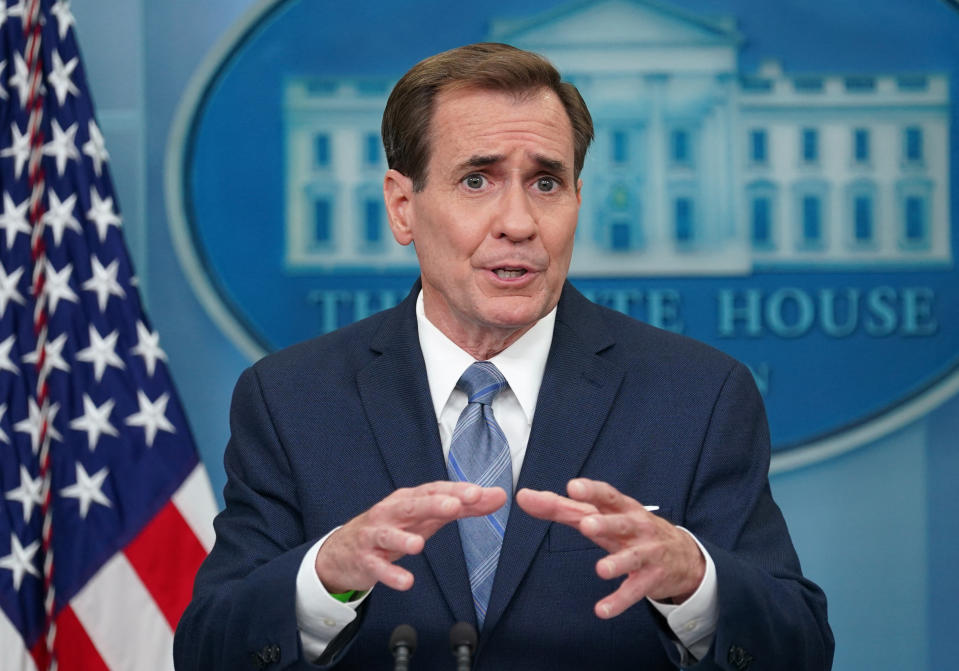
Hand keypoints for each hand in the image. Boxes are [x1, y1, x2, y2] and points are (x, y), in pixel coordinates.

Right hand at [315, 481, 506, 592]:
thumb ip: (464, 507)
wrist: (345, 550)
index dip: (455, 491)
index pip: (434, 490)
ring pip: (389, 534)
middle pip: (412, 505)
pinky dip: (390, 574)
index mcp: (410, 499)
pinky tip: (406, 581)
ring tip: (419, 545)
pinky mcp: (366, 560)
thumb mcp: (428, 515)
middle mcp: (391, 512)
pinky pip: (378, 567)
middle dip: (433, 504)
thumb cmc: (394, 527)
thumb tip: (499, 496)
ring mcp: (376, 535)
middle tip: (454, 506)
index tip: (478, 493)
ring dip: (403, 539)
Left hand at [515, 478, 704, 618]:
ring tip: (601, 569)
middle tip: (586, 525)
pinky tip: (602, 610)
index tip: (572, 487)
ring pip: (632, 557)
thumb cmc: (630, 529)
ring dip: (617, 563)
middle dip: (605, 523)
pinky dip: (619, 601)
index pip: (606, 495)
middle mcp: (636, 527)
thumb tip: (523, 496)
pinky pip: (635, 590)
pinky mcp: (651, 579)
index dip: (591, 490)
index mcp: (622, 507)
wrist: (682, 556)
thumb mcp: (601, 515)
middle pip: (621, 523)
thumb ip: (562, 507)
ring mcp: (646, 553)